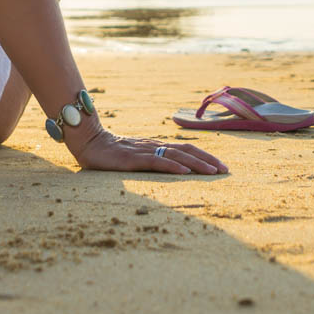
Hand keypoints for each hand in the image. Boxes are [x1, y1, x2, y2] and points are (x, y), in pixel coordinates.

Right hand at [67, 125, 227, 174]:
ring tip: (213, 172)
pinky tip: (184, 171)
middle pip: (187, 150)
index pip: (187, 149)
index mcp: (156, 145)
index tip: (221, 166)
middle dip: (208, 160)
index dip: (205, 156)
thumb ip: (151, 160)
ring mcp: (144, 151)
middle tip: (225, 170)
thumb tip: (170, 168)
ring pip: (176, 155)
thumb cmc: (111, 152)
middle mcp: (154, 145)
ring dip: (196, 164)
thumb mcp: (136, 156)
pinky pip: (156, 162)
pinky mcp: (132, 159)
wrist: (88, 141)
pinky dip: (172, 166)